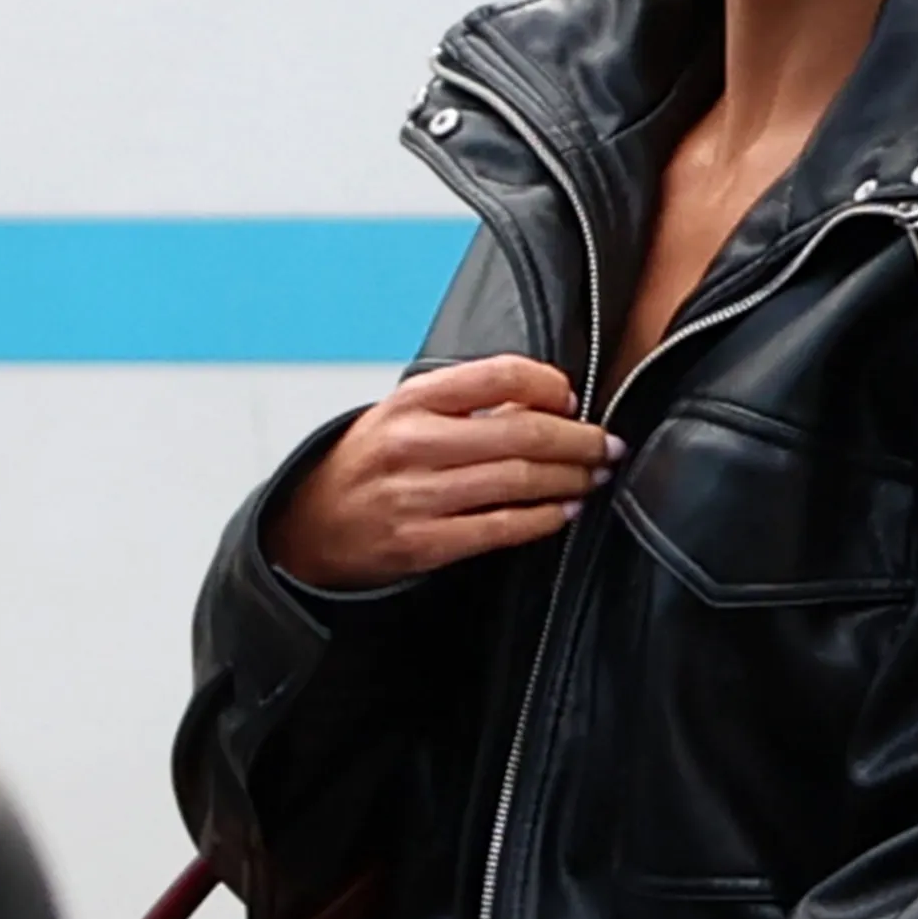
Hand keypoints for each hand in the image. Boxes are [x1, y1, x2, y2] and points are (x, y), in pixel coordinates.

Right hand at [268, 355, 620, 589]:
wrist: (310, 525)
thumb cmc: (369, 464)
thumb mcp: (404, 414)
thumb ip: (467, 404)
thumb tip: (548, 403)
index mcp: (413, 401)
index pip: (501, 375)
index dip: (551, 385)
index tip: (572, 398)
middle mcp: (414, 444)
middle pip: (522, 433)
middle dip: (579, 440)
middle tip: (608, 444)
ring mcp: (418, 496)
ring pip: (518, 482)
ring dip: (570, 479)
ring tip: (594, 477)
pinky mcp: (424, 543)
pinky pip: (501, 528)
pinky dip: (543, 519)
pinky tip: (564, 512)